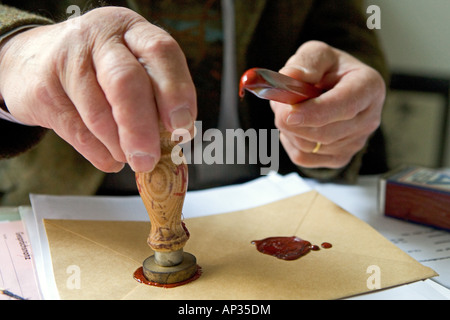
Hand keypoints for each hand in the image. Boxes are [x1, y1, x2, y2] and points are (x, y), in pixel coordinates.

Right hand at [0, 7, 196, 172]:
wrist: (33, 62)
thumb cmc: (99, 70)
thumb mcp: (131, 65)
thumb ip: (156, 93)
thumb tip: (181, 134)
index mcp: (132, 30)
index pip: (161, 51)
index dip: (176, 92)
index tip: (182, 127)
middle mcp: (99, 37)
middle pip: (127, 81)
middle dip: (143, 128)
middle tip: (149, 158)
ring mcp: (67, 60)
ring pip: (100, 114)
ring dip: (120, 147)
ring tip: (131, 158)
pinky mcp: (44, 89)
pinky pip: (80, 133)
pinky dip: (101, 154)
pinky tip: (111, 158)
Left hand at [270, 41, 385, 168]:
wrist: (335, 88)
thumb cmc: (328, 69)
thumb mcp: (319, 53)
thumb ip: (306, 61)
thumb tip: (290, 76)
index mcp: (369, 87)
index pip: (345, 106)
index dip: (315, 112)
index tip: (290, 114)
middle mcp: (369, 119)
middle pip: (324, 133)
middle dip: (293, 121)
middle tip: (278, 104)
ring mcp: (356, 142)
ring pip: (310, 147)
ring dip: (289, 130)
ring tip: (291, 110)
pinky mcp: (340, 158)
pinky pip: (304, 158)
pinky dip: (290, 142)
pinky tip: (295, 126)